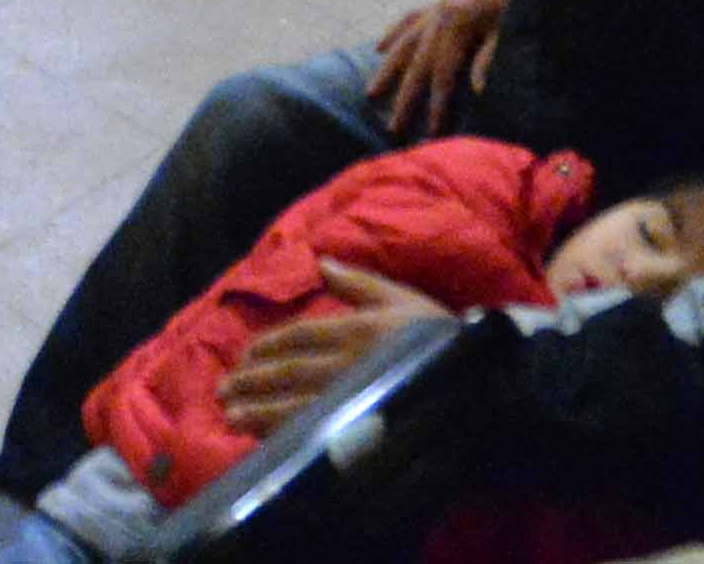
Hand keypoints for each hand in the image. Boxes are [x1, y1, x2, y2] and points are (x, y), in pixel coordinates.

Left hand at [219, 266, 452, 435]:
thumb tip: (321, 262)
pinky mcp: (359, 434)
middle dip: (251, 380)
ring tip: (229, 415)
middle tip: (222, 389)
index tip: (242, 359)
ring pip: (292, 407)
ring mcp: (352, 403)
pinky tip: (263, 441)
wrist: (481, 388)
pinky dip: (283, 438)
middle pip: (287, 373)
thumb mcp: (403, 300)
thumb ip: (359, 283)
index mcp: (357, 331)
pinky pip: (312, 437)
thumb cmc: (441, 340)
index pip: (298, 337)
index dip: (265, 348)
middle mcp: (348, 366)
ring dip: (256, 411)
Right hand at [365, 0, 517, 133]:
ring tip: (371, 94)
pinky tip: (377, 49)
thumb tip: (477, 91)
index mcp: (457, 25)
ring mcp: (432, 9)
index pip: (442, 74)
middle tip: (392, 128)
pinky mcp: (434, 3)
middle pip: (417, 65)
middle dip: (404, 98)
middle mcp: (437, 17)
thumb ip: (488, 57)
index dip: (436, 104)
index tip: (431, 130)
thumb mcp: (506, 29)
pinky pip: (407, 19)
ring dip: (387, 70)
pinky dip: (392, 33)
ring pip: (404, 43)